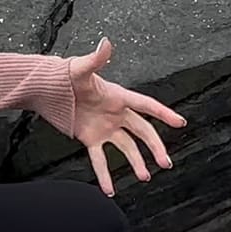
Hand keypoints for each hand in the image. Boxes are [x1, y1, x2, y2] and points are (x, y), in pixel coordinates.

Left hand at [64, 37, 187, 196]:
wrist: (50, 89)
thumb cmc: (67, 75)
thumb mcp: (82, 68)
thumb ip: (97, 58)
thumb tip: (106, 42)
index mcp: (119, 97)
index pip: (147, 106)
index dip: (164, 114)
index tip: (180, 122)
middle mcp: (116, 114)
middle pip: (142, 132)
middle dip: (155, 147)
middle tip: (166, 162)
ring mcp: (105, 128)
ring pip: (126, 148)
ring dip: (136, 162)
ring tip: (144, 177)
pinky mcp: (91, 138)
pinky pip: (101, 159)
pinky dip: (105, 175)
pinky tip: (110, 189)